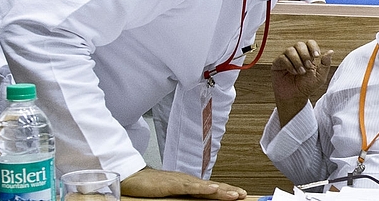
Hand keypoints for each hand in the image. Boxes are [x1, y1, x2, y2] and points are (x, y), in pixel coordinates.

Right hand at [121, 167, 246, 199]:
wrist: (134, 178)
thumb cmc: (151, 187)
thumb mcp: (172, 195)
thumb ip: (185, 198)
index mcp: (189, 185)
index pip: (212, 189)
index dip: (227, 191)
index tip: (240, 195)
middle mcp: (188, 181)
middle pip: (213, 187)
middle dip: (230, 190)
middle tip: (244, 195)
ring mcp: (181, 181)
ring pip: (205, 187)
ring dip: (222, 190)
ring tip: (235, 194)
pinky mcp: (172, 184)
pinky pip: (189, 187)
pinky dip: (202, 188)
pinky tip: (213, 189)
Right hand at [271, 40, 333, 125]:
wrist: (296, 97)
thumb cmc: (307, 87)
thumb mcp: (320, 76)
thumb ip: (325, 64)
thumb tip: (330, 51)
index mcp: (307, 55)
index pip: (309, 43)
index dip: (313, 47)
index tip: (316, 56)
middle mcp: (296, 55)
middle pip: (299, 44)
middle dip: (305, 55)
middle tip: (307, 66)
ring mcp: (286, 58)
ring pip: (290, 50)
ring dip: (297, 61)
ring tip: (300, 72)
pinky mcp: (277, 63)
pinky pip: (283, 58)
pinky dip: (289, 65)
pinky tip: (293, 72)